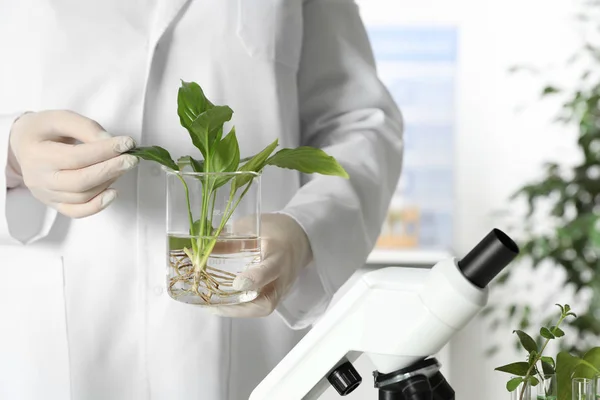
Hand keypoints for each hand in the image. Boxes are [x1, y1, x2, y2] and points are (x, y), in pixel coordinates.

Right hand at [8, 110, 138, 217]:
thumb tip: (110, 141)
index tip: (127, 143)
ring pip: (82, 196)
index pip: (76, 157)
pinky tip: (113, 193)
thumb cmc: (43, 130)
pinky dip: (97, 206)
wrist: (23, 146)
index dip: (104, 151)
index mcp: (37, 154)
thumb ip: (85, 127)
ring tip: (122, 167)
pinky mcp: (54, 204)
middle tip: (132, 159)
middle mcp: (39, 178)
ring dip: (108, 182)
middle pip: (80, 181)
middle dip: (111, 169)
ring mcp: (45, 194)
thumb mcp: (60, 118)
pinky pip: (76, 212)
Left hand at [209, 213, 312, 317]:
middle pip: (267, 302)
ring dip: (236, 310)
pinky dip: (240, 308)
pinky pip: (259, 306)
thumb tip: (204, 245)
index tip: (237, 283)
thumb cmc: (275, 229)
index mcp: (280, 253)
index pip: (270, 269)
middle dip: (240, 308)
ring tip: (211, 306)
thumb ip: (232, 236)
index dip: (255, 278)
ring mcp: (281, 288)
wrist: (300, 238)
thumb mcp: (254, 224)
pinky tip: (221, 303)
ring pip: (262, 308)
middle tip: (213, 305)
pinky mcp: (276, 294)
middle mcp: (282, 276)